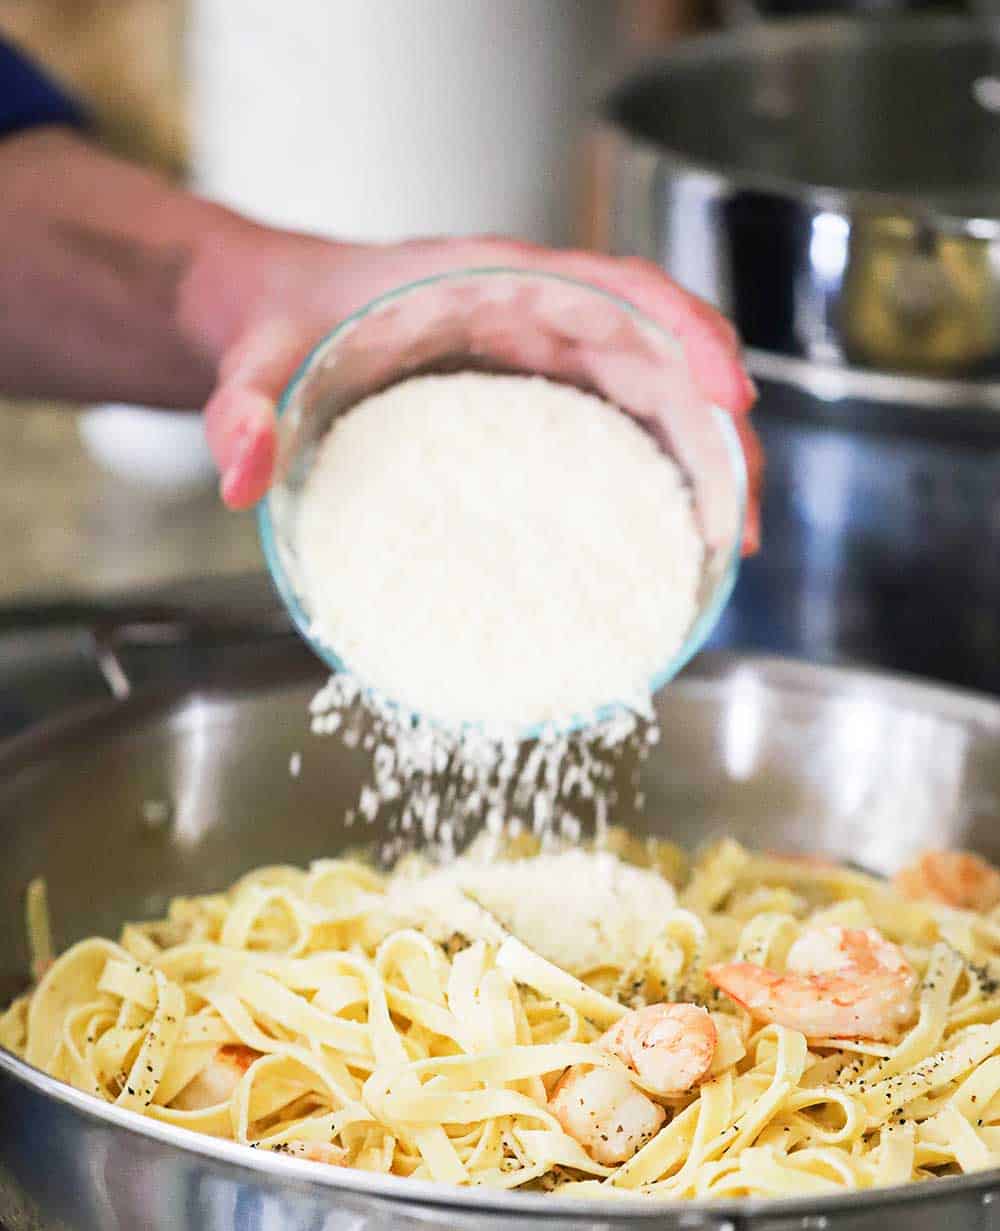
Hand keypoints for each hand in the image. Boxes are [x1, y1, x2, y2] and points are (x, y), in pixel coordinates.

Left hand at [194, 233, 760, 552]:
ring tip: (722, 548)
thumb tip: (241, 475)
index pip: (616, 290)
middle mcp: (538, 315)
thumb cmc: (283, 321)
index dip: (684, 338)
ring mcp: (546, 360)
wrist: (276, 320)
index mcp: (493, 283)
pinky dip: (661, 478)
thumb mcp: (257, 356)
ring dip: (703, 463)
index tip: (727, 397)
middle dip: (716, 429)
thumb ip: (244, 405)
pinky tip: (671, 542)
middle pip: (663, 355)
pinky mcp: (540, 405)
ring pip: (658, 397)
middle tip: (735, 522)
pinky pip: (623, 430)